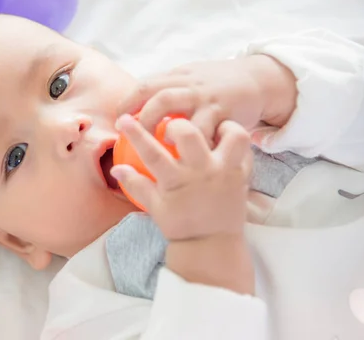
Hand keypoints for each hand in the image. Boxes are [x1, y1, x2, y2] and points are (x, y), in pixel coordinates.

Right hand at [111, 116, 251, 240]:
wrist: (212, 245)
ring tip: (211, 131)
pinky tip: (225, 145)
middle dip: (177, 125)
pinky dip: (237, 143)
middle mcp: (202, 172)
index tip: (123, 119)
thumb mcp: (154, 206)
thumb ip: (136, 184)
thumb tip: (116, 169)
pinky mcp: (243, 175)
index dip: (135, 132)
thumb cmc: (181, 225)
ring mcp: (226, 172)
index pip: (151, 151)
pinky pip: (247, 149)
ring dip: (221, 127)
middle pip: (189, 133)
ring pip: (232, 135)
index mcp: (177, 181)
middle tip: (173, 131)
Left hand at [118, 55, 296, 146]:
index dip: (127, 103)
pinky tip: (190, 159)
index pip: (145, 86)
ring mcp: (208, 101)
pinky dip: (198, 146)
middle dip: (142, 118)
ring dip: (167, 133)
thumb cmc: (217, 85)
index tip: (117, 121)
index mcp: (178, 77)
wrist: (259, 80)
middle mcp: (191, 86)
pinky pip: (208, 134)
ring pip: (183, 117)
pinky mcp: (225, 115)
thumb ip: (168, 88)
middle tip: (132, 137)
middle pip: (158, 98)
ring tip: (161, 146)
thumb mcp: (191, 78)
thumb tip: (138, 106)